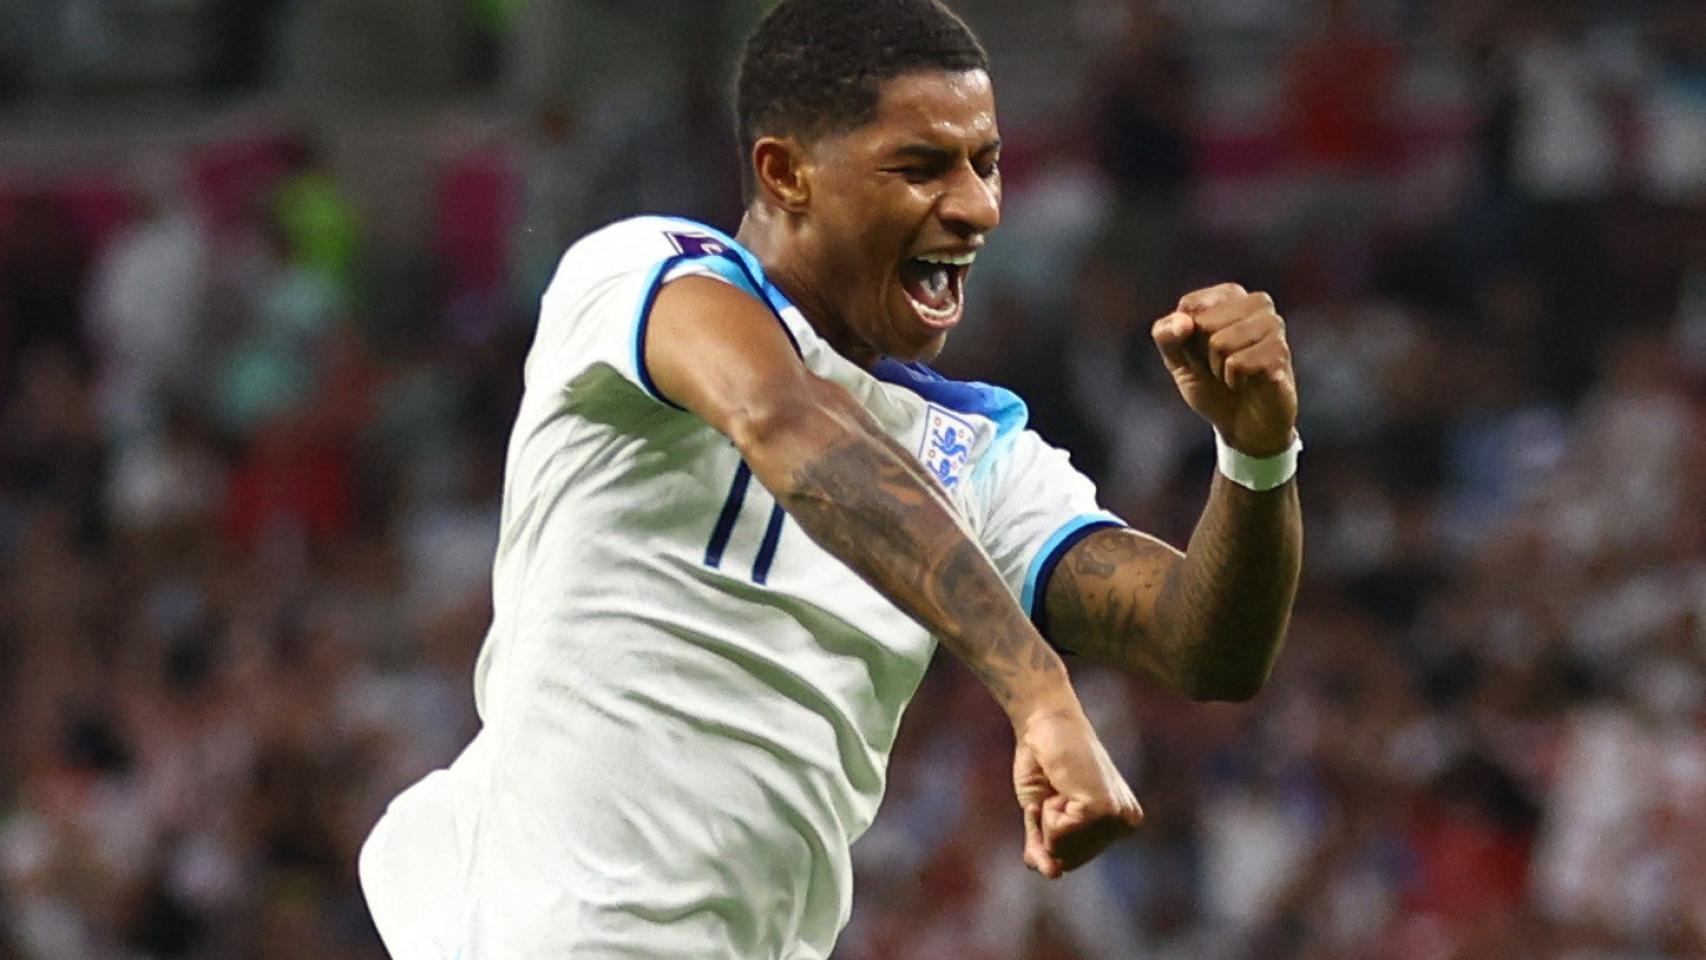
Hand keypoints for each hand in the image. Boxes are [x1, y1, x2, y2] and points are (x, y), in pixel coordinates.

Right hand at [1012, 707, 1142, 878]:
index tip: (1055, 797)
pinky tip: (1061, 786)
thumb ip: (1046, 850)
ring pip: (1062, 851)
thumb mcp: (1042, 818)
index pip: (1071, 860)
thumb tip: (1053, 875)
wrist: (1043, 722)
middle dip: (1048, 829)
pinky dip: (1047, 813)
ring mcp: (1116, 818)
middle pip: (1067, 860)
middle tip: (1055, 791)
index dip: (1049, 833)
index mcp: (1119, 824)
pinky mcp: (1102, 809)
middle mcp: (1126, 823)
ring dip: (1047, 819)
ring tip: (1059, 786)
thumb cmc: (1043, 765)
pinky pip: (1058, 836)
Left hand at [1152, 283, 1297, 457]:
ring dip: (1219, 369)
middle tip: (1219, 366)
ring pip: (1221, 342)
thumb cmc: (1211, 385)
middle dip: (1202, 354)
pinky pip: (1238, 363)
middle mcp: (1257, 304)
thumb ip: (1166, 334)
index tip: (1200, 351)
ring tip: (1234, 375)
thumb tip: (1183, 322)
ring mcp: (1274, 327)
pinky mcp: (1281, 354)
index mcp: (1231, 295)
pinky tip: (1247, 384)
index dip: (1185, 338)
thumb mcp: (1177, 360)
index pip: (1189, 305)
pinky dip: (1233, 381)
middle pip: (1204, 323)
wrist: (1243, 426)